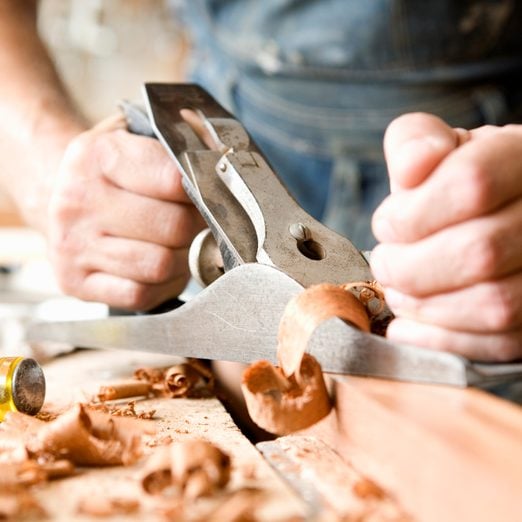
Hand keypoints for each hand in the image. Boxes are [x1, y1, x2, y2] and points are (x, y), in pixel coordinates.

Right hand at [48, 115, 204, 309]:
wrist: (54, 191)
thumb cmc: (109, 170)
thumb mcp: (135, 137)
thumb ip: (179, 142)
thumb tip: (219, 156)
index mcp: (96, 156)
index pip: (175, 180)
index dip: (202, 191)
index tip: (206, 194)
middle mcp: (77, 201)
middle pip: (173, 227)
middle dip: (195, 227)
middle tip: (194, 222)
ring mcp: (72, 245)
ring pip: (159, 265)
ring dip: (180, 259)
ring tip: (175, 245)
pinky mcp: (74, 281)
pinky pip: (140, 295)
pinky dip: (159, 285)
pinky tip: (155, 268)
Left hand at [370, 113, 521, 360]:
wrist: (498, 214)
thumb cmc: (456, 183)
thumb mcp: (439, 149)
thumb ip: (416, 142)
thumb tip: (411, 166)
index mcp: (521, 159)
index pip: (472, 184)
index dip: (411, 215)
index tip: (386, 225)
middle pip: (479, 251)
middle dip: (410, 266)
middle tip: (385, 264)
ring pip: (494, 304)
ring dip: (425, 305)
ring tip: (400, 292)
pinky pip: (499, 344)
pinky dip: (439, 341)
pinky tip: (409, 326)